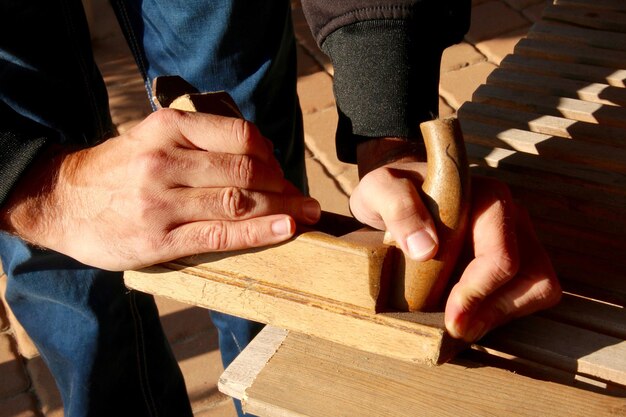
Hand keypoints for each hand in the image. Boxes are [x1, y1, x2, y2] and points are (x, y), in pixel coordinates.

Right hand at [1, 109, 320, 269]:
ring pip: (239, 202)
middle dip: (285, 185)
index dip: (272, 153)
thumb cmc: (117, 169)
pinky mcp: (159, 240)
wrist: (62, 201)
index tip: (283, 169)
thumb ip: (197, 141)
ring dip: (283, 208)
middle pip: (247, 171)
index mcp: (168, 129)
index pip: (241, 136)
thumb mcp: (151, 136)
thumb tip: (258, 156)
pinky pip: (221, 235)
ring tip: (307, 214)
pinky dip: (260, 232)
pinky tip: (287, 230)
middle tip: (302, 197)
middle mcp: (166, 161)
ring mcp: (162, 202)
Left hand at [352, 138, 560, 341]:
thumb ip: (399, 209)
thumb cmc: (391, 192)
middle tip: (453, 329)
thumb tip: (426, 249)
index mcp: (487, 197)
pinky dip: (501, 312)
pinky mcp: (515, 258)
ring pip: (537, 288)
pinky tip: (468, 314)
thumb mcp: (380, 190)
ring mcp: (518, 238)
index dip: (479, 293)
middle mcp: (511, 217)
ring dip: (500, 314)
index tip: (451, 319)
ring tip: (460, 324)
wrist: (396, 195)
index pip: (501, 255)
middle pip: (530, 277)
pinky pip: (527, 294)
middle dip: (492, 311)